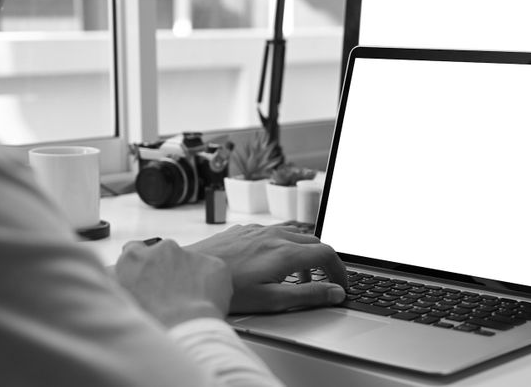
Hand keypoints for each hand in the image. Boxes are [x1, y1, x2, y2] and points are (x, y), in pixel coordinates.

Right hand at [115, 239, 232, 327]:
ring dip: (190, 277)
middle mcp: (163, 248)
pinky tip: (205, 302)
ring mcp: (191, 254)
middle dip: (169, 269)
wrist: (184, 330)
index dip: (144, 264)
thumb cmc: (151, 323)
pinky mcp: (214, 263)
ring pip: (191, 263)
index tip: (149, 275)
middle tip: (171, 294)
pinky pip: (212, 272)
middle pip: (167, 255)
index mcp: (134, 258)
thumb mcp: (124, 301)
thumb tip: (131, 281)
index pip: (135, 249)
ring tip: (189, 302)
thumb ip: (127, 283)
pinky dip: (211, 284)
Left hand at [186, 224, 346, 313]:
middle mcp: (276, 236)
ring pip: (295, 235)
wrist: (190, 273)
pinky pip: (276, 231)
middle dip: (325, 262)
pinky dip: (286, 245)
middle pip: (314, 242)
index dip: (340, 270)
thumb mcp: (272, 300)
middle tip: (325, 281)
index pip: (327, 254)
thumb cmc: (228, 291)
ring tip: (298, 276)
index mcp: (286, 253)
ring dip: (305, 254)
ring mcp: (260, 230)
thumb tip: (335, 293)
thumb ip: (308, 295)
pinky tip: (274, 262)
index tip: (341, 284)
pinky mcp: (245, 229)